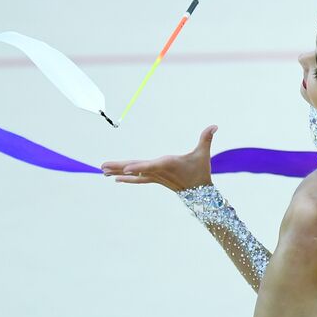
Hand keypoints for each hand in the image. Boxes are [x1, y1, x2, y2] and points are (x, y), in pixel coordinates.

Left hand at [101, 125, 217, 191]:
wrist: (200, 191)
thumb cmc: (200, 170)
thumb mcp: (203, 154)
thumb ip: (206, 138)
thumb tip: (215, 126)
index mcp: (168, 164)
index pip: (151, 166)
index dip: (139, 167)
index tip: (126, 169)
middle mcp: (158, 171)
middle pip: (136, 169)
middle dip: (118, 167)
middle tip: (102, 166)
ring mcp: (155, 176)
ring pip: (133, 174)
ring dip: (117, 171)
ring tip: (102, 171)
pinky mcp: (155, 179)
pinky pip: (138, 179)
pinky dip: (126, 178)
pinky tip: (115, 178)